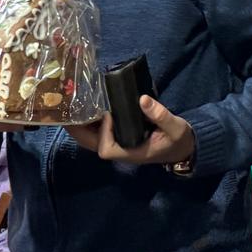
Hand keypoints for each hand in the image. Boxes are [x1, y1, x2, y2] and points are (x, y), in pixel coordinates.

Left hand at [70, 95, 195, 167]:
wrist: (182, 148)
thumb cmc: (177, 140)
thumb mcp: (175, 127)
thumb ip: (160, 114)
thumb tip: (143, 99)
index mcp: (131, 152)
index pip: (106, 149)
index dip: (103, 133)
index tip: (109, 114)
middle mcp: (120, 151)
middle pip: (91, 145)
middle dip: (78, 129)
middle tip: (69, 109)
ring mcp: (118, 146)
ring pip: (91, 140)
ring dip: (81, 125)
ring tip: (73, 105)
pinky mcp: (119, 138)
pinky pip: (98, 133)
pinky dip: (90, 122)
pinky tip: (87, 107)